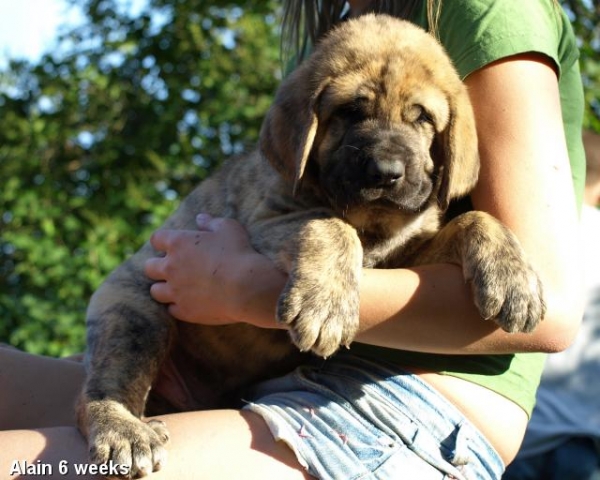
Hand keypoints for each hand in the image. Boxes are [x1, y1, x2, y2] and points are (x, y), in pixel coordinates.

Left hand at [145, 214, 282, 325]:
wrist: (247, 287)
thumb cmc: (239, 253)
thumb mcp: (229, 228)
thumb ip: (211, 222)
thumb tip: (201, 218)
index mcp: (178, 243)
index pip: (156, 239)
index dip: (163, 242)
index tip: (173, 245)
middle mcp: (171, 267)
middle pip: (148, 267)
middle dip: (157, 267)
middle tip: (172, 268)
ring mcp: (176, 291)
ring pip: (155, 291)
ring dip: (164, 288)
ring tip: (177, 287)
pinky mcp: (184, 311)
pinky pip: (172, 309)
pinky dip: (178, 306)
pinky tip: (190, 302)